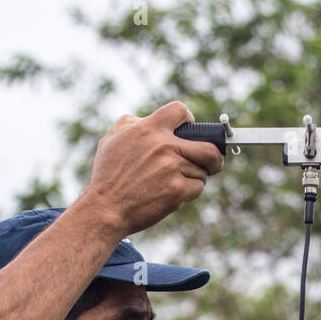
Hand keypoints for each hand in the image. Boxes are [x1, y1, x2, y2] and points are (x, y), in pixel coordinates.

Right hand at [82, 101, 223, 235]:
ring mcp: (172, 168)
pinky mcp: (177, 191)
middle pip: (209, 147)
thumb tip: (148, 119)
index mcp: (148, 129)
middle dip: (215, 156)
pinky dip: (190, 192)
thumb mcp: (112, 139)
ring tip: (174, 182)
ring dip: (194, 177)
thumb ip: (132, 123)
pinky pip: (198, 188)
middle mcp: (163, 146)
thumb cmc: (107, 176)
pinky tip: (174, 194)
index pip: (180, 110)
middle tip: (212, 163)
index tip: (192, 132)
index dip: (190, 120)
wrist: (105, 209)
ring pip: (203, 171)